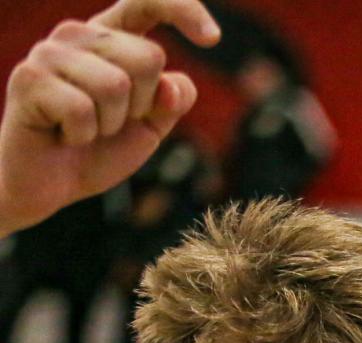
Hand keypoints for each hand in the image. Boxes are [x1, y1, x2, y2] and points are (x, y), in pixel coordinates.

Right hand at [0, 0, 219, 236]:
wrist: (49, 185)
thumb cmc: (98, 150)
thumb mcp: (150, 127)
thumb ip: (170, 101)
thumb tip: (174, 83)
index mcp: (109, 38)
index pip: (146, 4)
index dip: (182, 9)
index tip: (212, 38)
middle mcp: (77, 35)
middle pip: (148, 56)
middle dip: (143, 104)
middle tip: (110, 123)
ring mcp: (49, 53)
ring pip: (117, 84)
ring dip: (111, 123)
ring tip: (86, 130)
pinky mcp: (28, 78)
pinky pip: (83, 109)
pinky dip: (84, 135)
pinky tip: (65, 136)